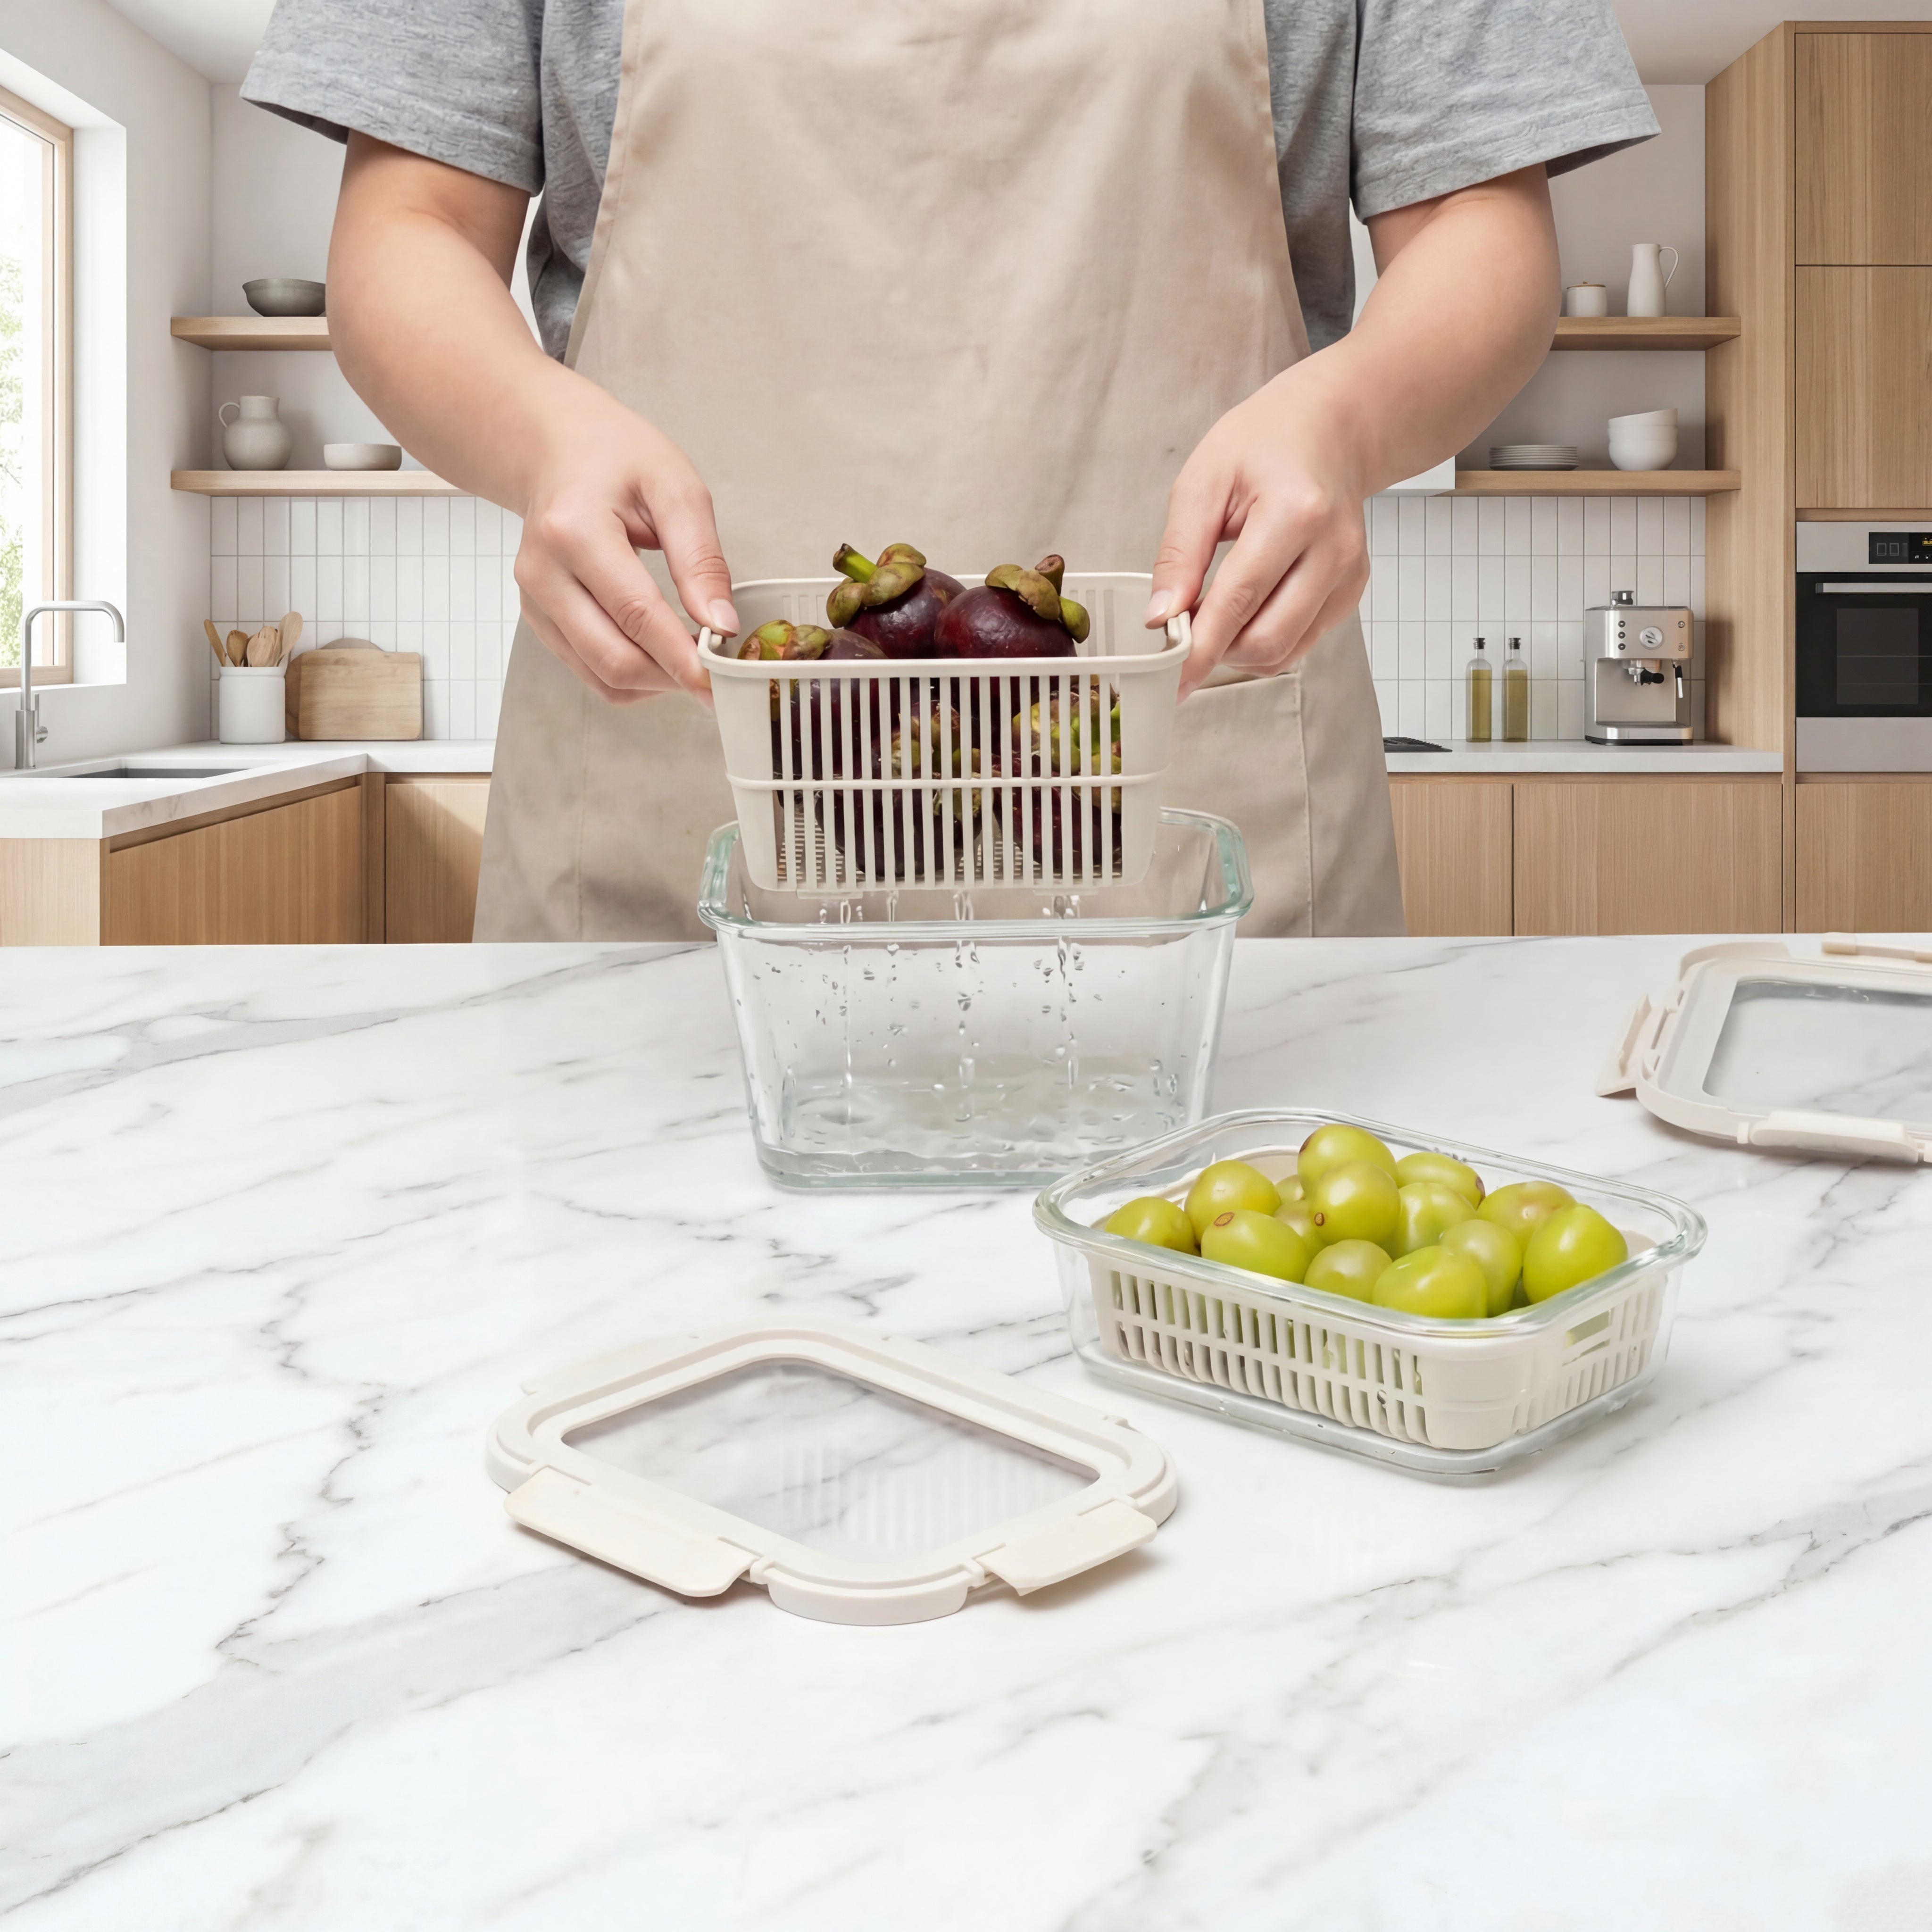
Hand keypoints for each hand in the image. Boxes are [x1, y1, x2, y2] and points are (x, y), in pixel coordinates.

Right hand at [512, 388, 736, 703]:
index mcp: (574, 531)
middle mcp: (543, 572)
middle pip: (613, 658)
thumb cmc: (614, 457)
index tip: (719, 684)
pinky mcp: (538, 618)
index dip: (680, 658)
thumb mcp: (675, 488)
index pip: (636, 615)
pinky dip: (631, 677)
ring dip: (653, 682)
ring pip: (600, 675)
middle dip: (671, 677)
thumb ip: (700, 559)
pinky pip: (588, 671)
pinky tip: (658, 654)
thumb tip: (721, 625)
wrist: (555, 449)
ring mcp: (535, 600)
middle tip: (716, 675)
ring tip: (690, 659)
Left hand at [1145, 364, 1370, 698]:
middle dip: (1218, 650)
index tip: (1170, 682)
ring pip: (1285, 651)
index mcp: (1294, 513)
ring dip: (1239, 651)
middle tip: (1186, 630)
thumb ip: (1179, 555)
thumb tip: (1160, 618)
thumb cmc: (1264, 443)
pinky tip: (1247, 610)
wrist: (1330, 427)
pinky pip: (1301, 642)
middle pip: (1267, 639)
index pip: (1238, 602)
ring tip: (1216, 614)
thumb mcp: (1202, 483)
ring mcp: (1349, 574)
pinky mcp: (1352, 591)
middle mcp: (1332, 549)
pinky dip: (1265, 641)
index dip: (1200, 649)